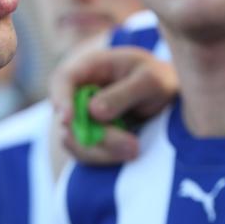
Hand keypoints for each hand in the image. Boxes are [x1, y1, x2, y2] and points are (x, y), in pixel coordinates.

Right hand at [50, 44, 177, 163]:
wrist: (163, 94)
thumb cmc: (155, 78)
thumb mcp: (150, 79)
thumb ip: (122, 94)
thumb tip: (93, 112)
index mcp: (88, 66)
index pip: (63, 79)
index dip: (61, 99)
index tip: (68, 119)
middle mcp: (76, 91)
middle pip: (65, 117)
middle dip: (94, 136)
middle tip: (132, 146)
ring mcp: (79, 114)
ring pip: (73, 140)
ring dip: (102, 150)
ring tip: (135, 149)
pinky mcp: (86, 134)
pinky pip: (85, 152)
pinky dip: (104, 157)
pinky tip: (128, 151)